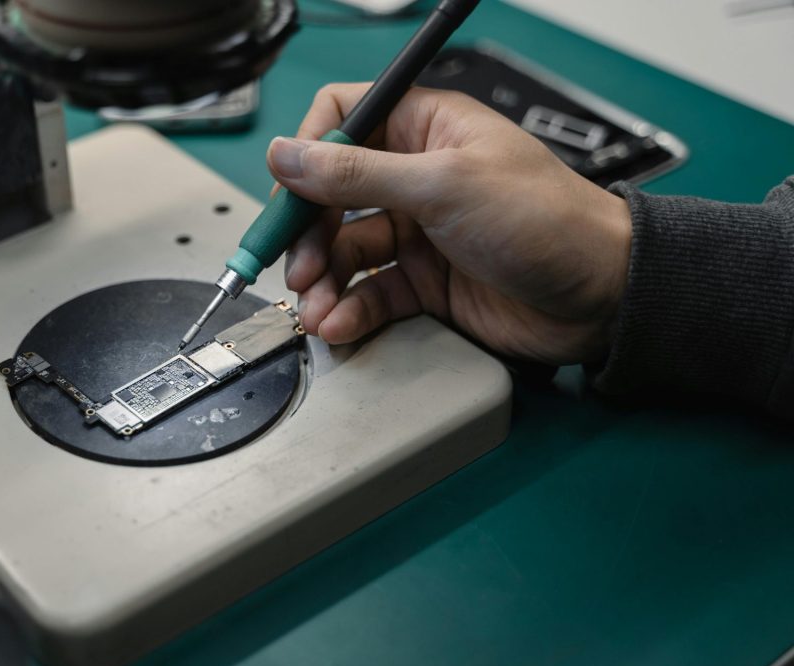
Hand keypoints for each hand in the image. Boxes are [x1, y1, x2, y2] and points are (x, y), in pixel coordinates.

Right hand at [268, 84, 632, 364]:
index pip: (343, 119)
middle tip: (294, 265)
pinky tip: (340, 324)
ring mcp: (419, 232)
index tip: (290, 192)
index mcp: (425, 129)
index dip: (310, 153)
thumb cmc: (545, 220)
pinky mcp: (426, 282)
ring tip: (316, 308)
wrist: (600, 298)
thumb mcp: (444, 186)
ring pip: (346, 250)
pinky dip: (350, 309)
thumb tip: (288, 154)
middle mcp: (415, 176)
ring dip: (324, 280)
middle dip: (308, 233)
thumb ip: (358, 173)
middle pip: (332, 194)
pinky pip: (371, 291)